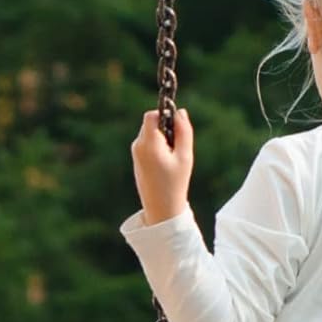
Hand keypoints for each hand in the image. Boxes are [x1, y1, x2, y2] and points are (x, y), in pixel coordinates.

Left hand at [132, 107, 193, 225]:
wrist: (161, 209)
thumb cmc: (176, 183)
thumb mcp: (185, 156)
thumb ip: (184, 131)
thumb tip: (181, 112)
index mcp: (149, 144)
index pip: (152, 116)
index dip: (165, 114)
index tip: (177, 124)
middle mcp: (138, 146)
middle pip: (151, 124)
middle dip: (165, 128)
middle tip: (178, 147)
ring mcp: (136, 153)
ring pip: (150, 134)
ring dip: (163, 139)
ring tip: (173, 159)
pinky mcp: (137, 160)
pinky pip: (148, 144)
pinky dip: (158, 147)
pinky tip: (166, 165)